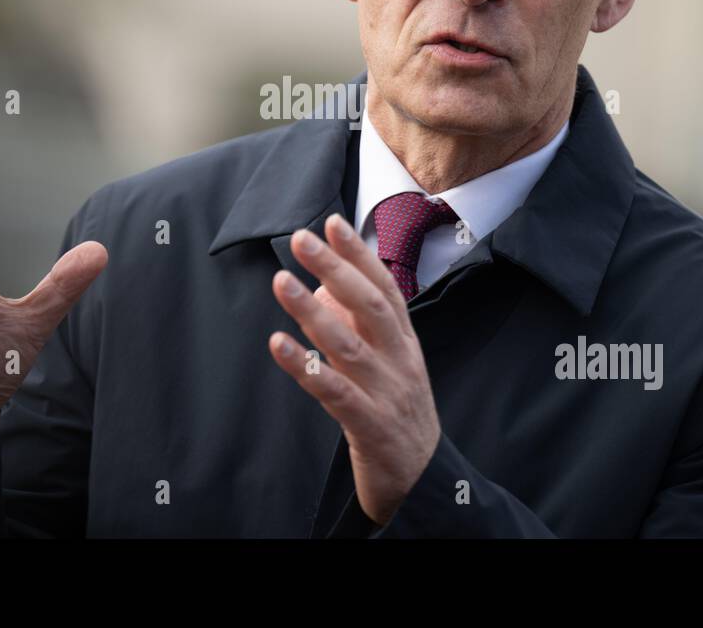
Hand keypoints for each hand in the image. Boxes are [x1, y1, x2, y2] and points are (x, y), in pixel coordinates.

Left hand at [267, 212, 440, 526]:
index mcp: (405, 343)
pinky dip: (306, 367)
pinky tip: (279, 344)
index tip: (332, 222)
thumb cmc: (397, 415)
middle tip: (300, 239)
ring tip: (280, 282)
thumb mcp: (391, 366)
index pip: (384, 288)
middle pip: (368, 306)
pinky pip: (334, 392)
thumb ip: (364, 329)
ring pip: (349, 344)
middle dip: (335, 268)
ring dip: (312, 311)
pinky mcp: (371, 425)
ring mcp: (388, 392)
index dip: (359, 254)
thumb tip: (328, 286)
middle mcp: (400, 360)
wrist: (423, 481)